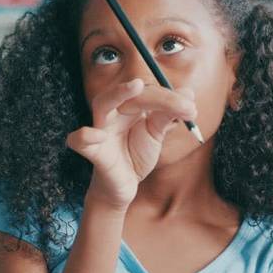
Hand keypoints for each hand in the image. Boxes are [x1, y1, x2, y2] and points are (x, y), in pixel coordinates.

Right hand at [66, 79, 196, 208]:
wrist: (124, 186)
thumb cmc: (136, 154)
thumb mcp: (155, 133)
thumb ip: (169, 115)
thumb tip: (189, 94)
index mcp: (130, 106)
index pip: (150, 93)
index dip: (172, 98)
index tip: (192, 110)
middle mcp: (114, 113)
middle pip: (131, 93)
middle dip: (158, 96)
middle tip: (184, 105)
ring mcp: (101, 130)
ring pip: (102, 104)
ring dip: (117, 93)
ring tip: (136, 86)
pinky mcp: (94, 152)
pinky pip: (79, 141)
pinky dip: (84, 136)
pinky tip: (97, 135)